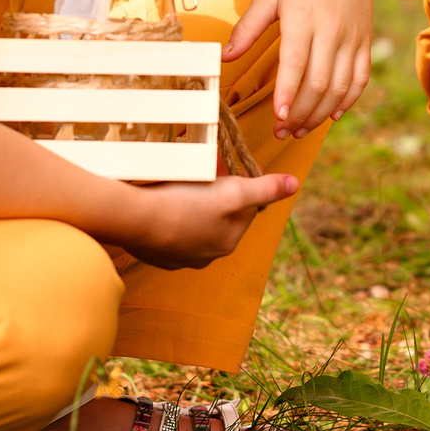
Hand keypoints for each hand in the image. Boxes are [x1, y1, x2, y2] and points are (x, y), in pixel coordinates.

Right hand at [115, 171, 299, 269]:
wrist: (134, 220)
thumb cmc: (186, 204)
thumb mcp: (232, 192)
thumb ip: (264, 189)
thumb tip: (295, 184)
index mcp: (228, 242)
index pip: (245, 209)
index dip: (237, 186)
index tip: (222, 172)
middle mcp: (206, 256)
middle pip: (220, 217)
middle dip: (214, 196)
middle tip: (200, 177)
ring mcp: (179, 258)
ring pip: (195, 224)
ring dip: (192, 206)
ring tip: (180, 186)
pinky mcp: (156, 254)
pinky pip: (170, 232)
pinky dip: (170, 217)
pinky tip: (162, 202)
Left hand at [226, 0, 376, 137]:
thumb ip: (247, 28)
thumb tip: (224, 58)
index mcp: (303, 18)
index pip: (296, 65)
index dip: (287, 95)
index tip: (277, 117)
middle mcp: (331, 31)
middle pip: (319, 84)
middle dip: (299, 114)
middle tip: (281, 132)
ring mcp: (352, 37)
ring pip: (340, 87)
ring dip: (320, 114)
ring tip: (300, 129)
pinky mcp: (365, 40)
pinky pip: (360, 78)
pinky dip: (348, 100)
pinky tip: (332, 114)